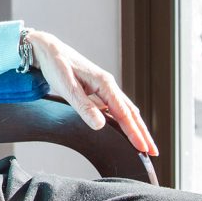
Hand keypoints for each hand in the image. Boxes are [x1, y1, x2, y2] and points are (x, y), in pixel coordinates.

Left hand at [27, 30, 158, 156]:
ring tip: (144, 144)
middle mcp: (108, 85)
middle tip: (153, 152)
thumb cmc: (56, 64)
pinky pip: (116, 107)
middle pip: (130, 113)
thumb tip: (100, 125)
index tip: (143, 148)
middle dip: (142, 133)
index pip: (123, 113)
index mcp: (104, 83)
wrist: (48, 48)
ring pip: (125, 110)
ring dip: (136, 127)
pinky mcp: (97, 90)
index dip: (134, 132)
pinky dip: (124, 120)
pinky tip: (125, 128)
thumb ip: (83, 106)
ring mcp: (104, 87)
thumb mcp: (66, 86)